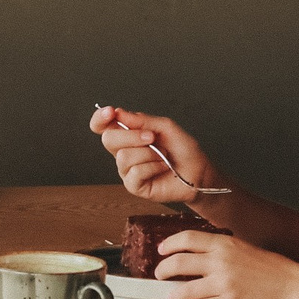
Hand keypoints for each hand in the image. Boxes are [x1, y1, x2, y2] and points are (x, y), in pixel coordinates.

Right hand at [89, 105, 219, 202]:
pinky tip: (161, 168)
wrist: (198, 171)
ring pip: (124, 156)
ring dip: (149, 154)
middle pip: (108, 139)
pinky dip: (153, 167)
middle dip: (131, 135)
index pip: (102, 126)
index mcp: (127, 135)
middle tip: (152, 137)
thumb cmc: (183, 149)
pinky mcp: (133, 185)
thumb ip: (142, 120)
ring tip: (163, 156)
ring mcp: (127, 169)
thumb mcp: (165, 127)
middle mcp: (123, 151)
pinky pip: (134, 172)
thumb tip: (119, 113)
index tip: (111, 112)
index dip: (100, 118)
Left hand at [158, 231, 298, 298]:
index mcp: (225, 245)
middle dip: (163, 270)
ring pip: (184, 290)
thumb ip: (220, 249)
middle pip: (178, 263)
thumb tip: (194, 253)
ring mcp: (224, 284)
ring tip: (172, 297)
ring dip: (173, 295)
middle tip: (160, 275)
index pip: (186, 239)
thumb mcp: (243, 248)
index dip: (169, 245)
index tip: (161, 251)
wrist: (294, 286)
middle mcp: (221, 262)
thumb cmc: (271, 268)